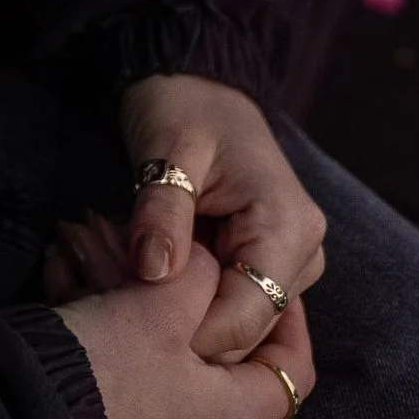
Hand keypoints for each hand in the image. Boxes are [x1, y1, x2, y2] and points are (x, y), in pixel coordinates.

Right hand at [53, 237, 314, 418]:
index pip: (293, 369)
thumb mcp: (158, 302)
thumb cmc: (105, 366)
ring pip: (183, 403)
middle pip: (231, 384)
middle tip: (182, 289)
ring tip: (126, 310)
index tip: (261, 282)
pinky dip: (135, 386)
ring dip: (165, 357)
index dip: (288, 320)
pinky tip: (98, 352)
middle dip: (209, 331)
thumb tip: (211, 269)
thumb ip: (200, 275)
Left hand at [115, 76, 327, 361]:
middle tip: (116, 298)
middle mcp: (303, 255)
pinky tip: (148, 285)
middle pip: (247, 330)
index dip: (192, 332)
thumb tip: (153, 272)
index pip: (248, 315)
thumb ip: (162, 212)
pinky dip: (190, 305)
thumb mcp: (166, 149)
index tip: (130, 323)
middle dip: (184, 326)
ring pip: (238, 327)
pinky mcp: (266, 268)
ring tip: (126, 287)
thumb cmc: (183, 107)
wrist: (197, 86)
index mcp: (290, 227)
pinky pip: (230, 308)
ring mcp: (289, 265)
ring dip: (185, 319)